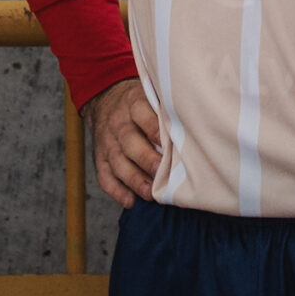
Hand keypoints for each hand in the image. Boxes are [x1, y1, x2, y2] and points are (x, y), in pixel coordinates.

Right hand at [85, 79, 161, 208]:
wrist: (105, 100)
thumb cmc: (139, 103)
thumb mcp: (151, 95)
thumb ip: (166, 108)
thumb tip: (194, 125)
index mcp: (133, 103)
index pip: (141, 113)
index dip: (154, 129)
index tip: (169, 144)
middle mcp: (118, 123)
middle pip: (129, 142)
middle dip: (146, 159)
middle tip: (161, 173)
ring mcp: (107, 143)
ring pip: (118, 163)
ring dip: (134, 180)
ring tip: (150, 193)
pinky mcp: (100, 159)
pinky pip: (104, 177)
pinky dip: (116, 191)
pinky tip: (130, 201)